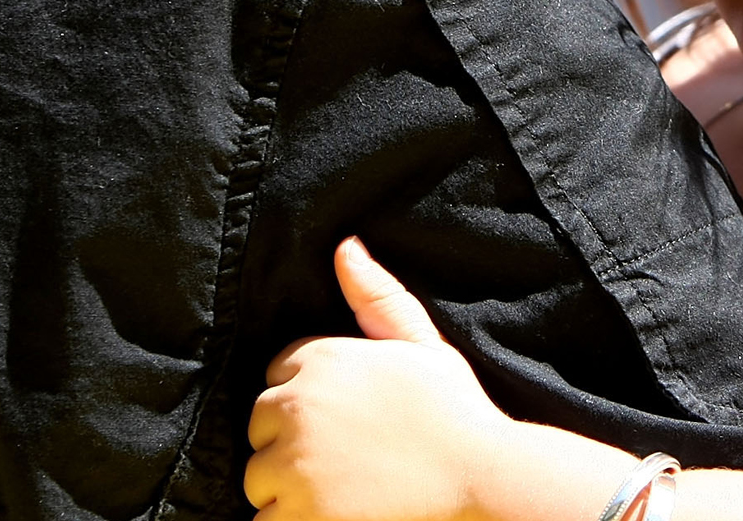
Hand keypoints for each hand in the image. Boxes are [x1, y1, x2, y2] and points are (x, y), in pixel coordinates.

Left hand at [246, 238, 519, 520]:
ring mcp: (292, 463)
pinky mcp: (298, 514)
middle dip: (293, 440)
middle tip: (348, 455)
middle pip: (261, 425)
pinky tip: (336, 511)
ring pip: (259, 476)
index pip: (278, 375)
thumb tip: (345, 247)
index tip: (350, 417)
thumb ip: (377, 296)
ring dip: (289, 486)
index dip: (313, 398)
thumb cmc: (456, 412)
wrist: (483, 479)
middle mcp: (297, 406)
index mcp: (321, 358)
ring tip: (344, 485)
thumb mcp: (421, 343)